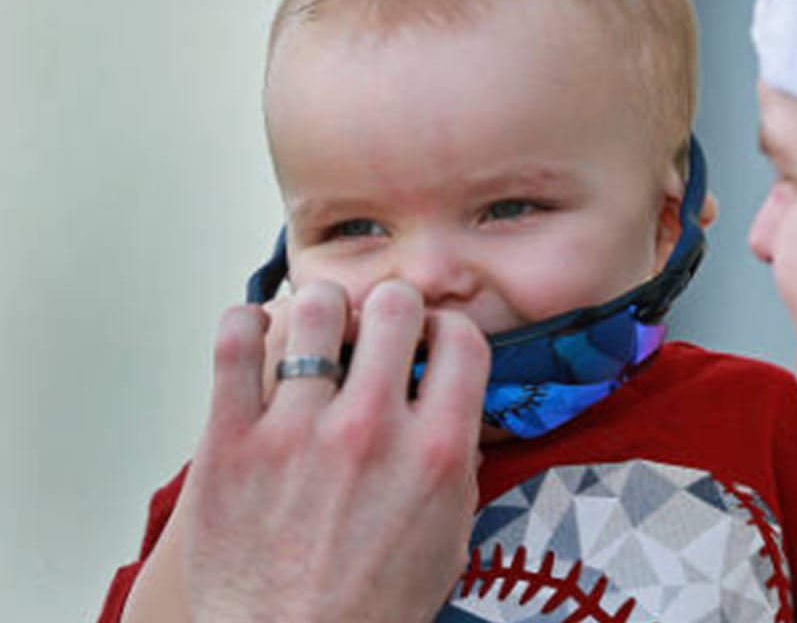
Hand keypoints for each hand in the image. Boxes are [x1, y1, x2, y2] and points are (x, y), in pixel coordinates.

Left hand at [180, 280, 489, 622]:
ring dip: (323, 310)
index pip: (462, 339)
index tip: (432, 340)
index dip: (449, 329)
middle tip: (377, 327)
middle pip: (393, 307)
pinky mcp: (230, 443)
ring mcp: (296, 433)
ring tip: (318, 330)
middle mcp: (371, 432)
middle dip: (390, 307)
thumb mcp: (448, 535)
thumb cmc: (370, 607)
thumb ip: (453, 460)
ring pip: (315, 309)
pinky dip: (246, 323)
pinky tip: (258, 334)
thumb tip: (450, 402)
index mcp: (435, 453)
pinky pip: (233, 345)